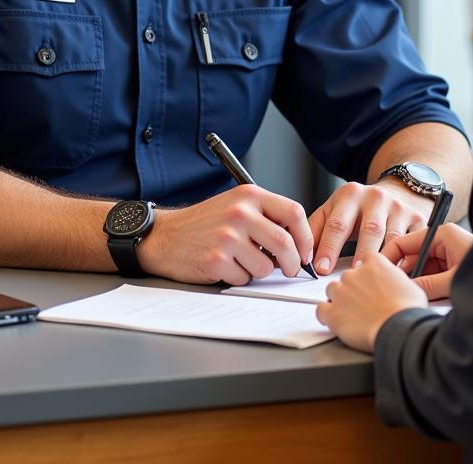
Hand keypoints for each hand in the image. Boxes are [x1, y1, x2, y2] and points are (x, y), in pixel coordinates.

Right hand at [138, 186, 312, 284]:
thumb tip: (298, 243)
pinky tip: (225, 266)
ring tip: (242, 261)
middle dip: (292, 264)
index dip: (305, 237)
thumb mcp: (236, 205)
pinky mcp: (216, 260)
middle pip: (285, 244)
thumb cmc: (205, 223)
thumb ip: (266, 217)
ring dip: (259, 271)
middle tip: (290, 270)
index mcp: (249, 195)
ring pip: (266, 266)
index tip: (306, 252)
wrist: (166, 236)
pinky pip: (244, 278)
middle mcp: (240, 212)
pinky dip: (239, 277)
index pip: (293, 212)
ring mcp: (227, 236)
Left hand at [308, 179, 431, 274]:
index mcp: (350, 194)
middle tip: (352, 276)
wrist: (393, 191)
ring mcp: (398, 207)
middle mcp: (376, 197)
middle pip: (369, 230)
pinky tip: (399, 274)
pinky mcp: (416, 217)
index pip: (338, 224)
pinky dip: (407, 259)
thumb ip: (316, 230)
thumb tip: (302, 256)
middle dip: (359, 254)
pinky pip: (413, 242)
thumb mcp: (333, 210)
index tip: (321, 269)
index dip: (329, 248)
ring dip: (385, 260)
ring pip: (393, 238)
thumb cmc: (358, 208)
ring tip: (376, 279)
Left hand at [316, 255, 427, 351]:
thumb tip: (395, 284)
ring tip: (351, 314)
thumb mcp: (410, 285)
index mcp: (374, 263)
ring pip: (332, 290)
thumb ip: (395, 279)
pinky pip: (321, 310)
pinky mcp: (332, 312)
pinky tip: (336, 322)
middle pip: (347, 276)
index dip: (367, 273)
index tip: (370, 282)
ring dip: (339, 300)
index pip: (365, 259)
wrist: (398, 329)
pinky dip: (326, 316)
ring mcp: (341, 292)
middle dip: (354, 289)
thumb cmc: (407, 310)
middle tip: (364, 303)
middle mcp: (354, 273)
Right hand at [382, 222, 472, 300]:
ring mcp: (448, 254)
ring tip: (410, 299)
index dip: (388, 258)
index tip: (376, 273)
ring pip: (422, 270)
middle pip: (412, 258)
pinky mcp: (452, 267)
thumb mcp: (454, 282)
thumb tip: (404, 291)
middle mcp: (443, 241)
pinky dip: (427, 288)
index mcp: (442, 235)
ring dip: (417, 284)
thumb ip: (427, 286)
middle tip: (394, 293)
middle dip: (404, 276)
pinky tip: (423, 300)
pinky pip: (432, 276)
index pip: (405, 242)